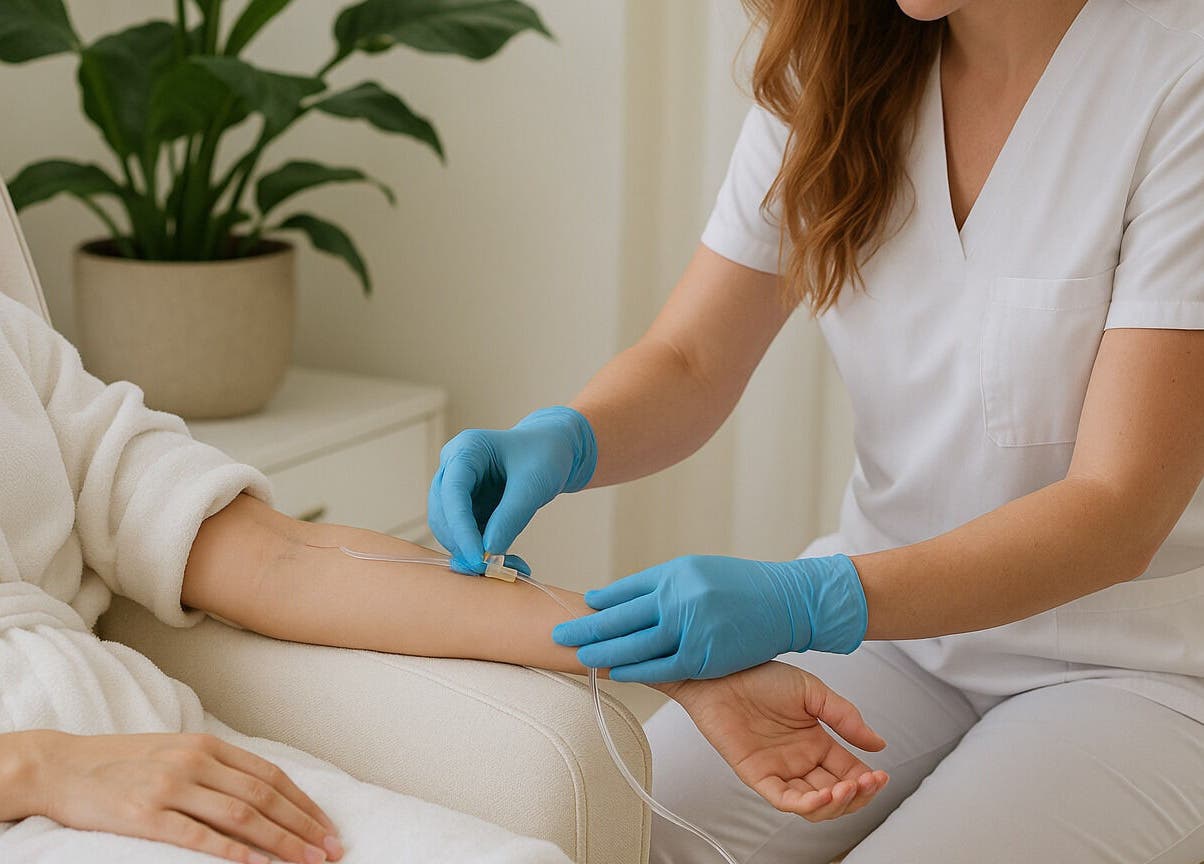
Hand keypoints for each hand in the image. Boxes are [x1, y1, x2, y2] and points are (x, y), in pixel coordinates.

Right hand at [32, 730, 341, 863]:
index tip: (327, 827)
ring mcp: (170, 787)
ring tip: (307, 861)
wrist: (61, 767)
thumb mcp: (176, 752)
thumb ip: (217, 768)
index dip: (303, 803)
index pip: (271, 775)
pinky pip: (198, 836)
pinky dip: (233, 851)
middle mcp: (195, 762)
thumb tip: (263, 792)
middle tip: (330, 850)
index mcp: (207, 746)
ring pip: (241, 815)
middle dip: (303, 825)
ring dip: (281, 841)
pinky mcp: (145, 815)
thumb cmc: (122, 764)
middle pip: (264, 796)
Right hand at [427, 406, 596, 573]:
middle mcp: (453, 468)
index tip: (478, 558)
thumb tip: (489, 551)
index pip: (452, 493)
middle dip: (464, 545)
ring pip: (451, 530)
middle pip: (443, 514)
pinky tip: (510, 561)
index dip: (461, 528)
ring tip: (512, 566)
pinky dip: (484, 553)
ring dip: (474, 553)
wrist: (554, 450)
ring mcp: (456, 489)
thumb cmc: (545, 456)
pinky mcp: (466, 508)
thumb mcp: (534, 484)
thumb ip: (511, 516)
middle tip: (494, 570)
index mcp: (466, 450)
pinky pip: (466, 537)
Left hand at [552, 553, 866, 681]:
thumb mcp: (697, 572)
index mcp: (674, 574)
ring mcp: (690, 627)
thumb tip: (613, 598)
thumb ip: (658, 585)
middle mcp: (678, 597)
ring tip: (580, 656)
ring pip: (636, 644)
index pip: (625, 590)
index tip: (578, 608)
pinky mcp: (704, 655)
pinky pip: (661, 667)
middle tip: (558, 633)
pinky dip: (636, 670)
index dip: (599, 603)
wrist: (788, 602)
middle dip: (586, 627)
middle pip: (621, 617)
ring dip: (604, 652)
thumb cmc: (740, 586)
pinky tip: (617, 672)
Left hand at [665, 661, 888, 820]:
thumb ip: (845, 717)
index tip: (881, 776)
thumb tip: (878, 744)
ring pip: (813, 805)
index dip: (867, 780)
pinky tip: (825, 795)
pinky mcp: (757, 774)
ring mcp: (779, 770)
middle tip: (868, 783)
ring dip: (836, 804)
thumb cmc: (760, 676)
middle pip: (836, 795)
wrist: (723, 670)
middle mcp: (799, 761)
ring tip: (849, 788)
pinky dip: (806, 804)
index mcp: (815, 743)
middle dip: (857, 795)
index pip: (849, 772)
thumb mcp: (812, 692)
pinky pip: (784, 799)